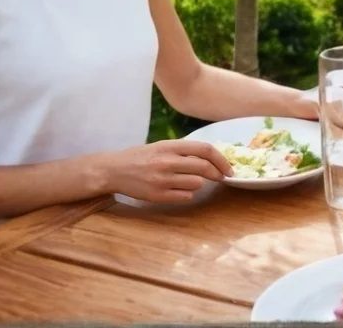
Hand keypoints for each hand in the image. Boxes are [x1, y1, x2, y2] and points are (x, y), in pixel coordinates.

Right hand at [102, 139, 231, 203]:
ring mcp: (162, 179)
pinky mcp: (157, 195)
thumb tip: (212, 157)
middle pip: (204, 167)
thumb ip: (183, 151)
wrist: (114, 170)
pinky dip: (188, 194)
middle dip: (218, 174)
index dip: (221, 159)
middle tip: (221, 177)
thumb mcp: (161, 146)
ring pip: (196, 184)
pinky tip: (180, 190)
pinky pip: (185, 197)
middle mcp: (167, 161)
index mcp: (170, 146)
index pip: (205, 149)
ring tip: (190, 181)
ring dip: (200, 184)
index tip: (228, 168)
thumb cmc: (141, 157)